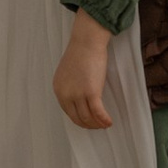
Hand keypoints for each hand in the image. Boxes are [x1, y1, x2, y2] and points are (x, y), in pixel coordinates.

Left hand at [53, 9, 114, 131]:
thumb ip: (70, 86)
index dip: (80, 120)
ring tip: (105, 124)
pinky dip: (104, 119)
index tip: (88, 122)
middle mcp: (66, 94)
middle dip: (89, 125)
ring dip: (98, 124)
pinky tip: (110, 122)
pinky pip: (98, 112)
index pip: (69, 112)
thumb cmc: (80, 52)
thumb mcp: (68, 73)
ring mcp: (78, 94)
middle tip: (98, 126)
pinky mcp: (91, 92)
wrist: (87, 41)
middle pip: (78, 118)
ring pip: (88, 117)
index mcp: (58, 89)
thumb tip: (79, 98)